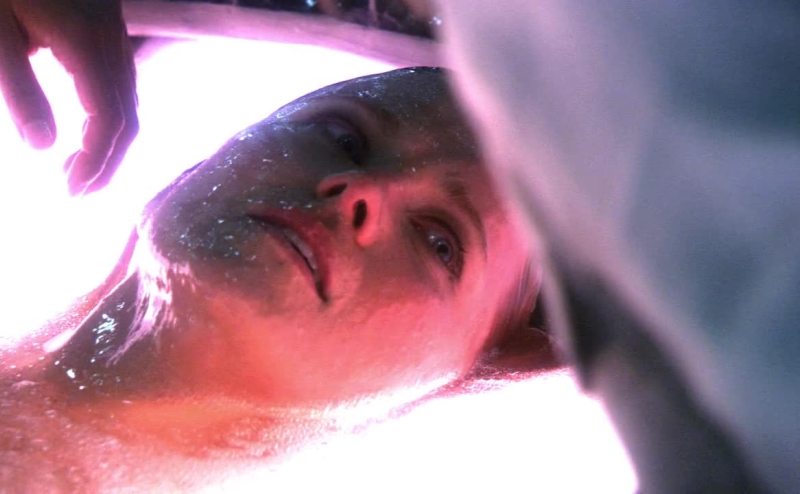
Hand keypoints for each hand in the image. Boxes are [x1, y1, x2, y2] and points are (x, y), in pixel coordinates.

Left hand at [0, 0, 137, 194]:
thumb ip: (21, 90)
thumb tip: (44, 147)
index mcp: (84, 46)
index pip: (108, 121)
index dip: (96, 163)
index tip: (71, 191)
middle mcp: (110, 43)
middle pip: (129, 117)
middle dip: (109, 161)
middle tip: (79, 190)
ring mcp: (114, 32)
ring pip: (130, 100)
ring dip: (112, 141)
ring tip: (85, 165)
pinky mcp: (107, 25)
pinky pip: (123, 81)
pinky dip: (112, 115)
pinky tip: (90, 123)